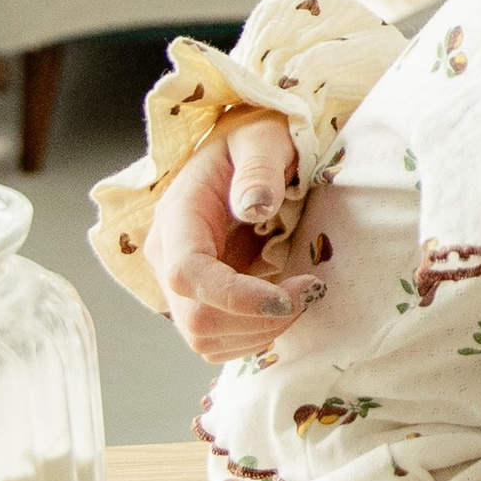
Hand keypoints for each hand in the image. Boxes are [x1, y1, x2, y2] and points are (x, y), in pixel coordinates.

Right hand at [145, 131, 324, 362]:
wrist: (247, 152)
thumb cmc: (256, 140)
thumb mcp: (263, 138)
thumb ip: (259, 168)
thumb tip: (256, 208)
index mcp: (178, 217)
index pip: (187, 274)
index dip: (234, 298)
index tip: (285, 297)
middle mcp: (169, 257)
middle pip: (197, 320)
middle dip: (259, 318)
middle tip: (311, 290)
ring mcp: (182, 285)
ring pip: (207, 340)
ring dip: (263, 331)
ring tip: (303, 295)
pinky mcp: (202, 301)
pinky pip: (220, 341)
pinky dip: (258, 335)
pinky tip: (286, 305)